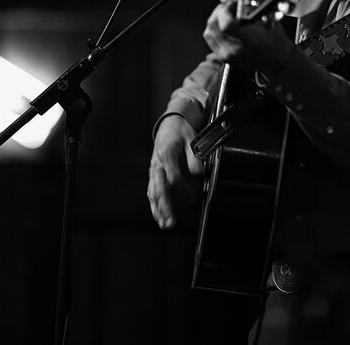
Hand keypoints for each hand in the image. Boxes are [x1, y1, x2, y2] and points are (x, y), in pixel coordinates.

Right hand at [147, 114, 203, 229]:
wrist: (169, 126)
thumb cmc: (180, 133)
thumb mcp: (192, 140)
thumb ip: (195, 158)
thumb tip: (197, 174)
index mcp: (166, 153)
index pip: (174, 177)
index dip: (184, 190)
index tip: (193, 198)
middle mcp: (157, 164)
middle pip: (159, 188)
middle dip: (165, 206)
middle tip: (171, 221)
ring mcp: (153, 170)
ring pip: (153, 193)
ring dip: (158, 210)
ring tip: (165, 224)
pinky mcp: (153, 175)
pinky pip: (152, 192)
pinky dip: (155, 206)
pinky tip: (159, 217)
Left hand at [203, 0, 293, 74]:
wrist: (278, 61)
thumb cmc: (276, 42)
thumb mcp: (269, 21)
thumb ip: (249, 9)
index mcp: (250, 41)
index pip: (226, 24)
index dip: (225, 10)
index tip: (232, 4)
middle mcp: (236, 50)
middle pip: (214, 26)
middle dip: (219, 11)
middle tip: (228, 6)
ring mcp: (228, 55)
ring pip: (209, 32)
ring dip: (214, 19)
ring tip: (225, 14)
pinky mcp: (224, 58)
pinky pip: (210, 40)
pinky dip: (213, 29)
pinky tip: (222, 25)